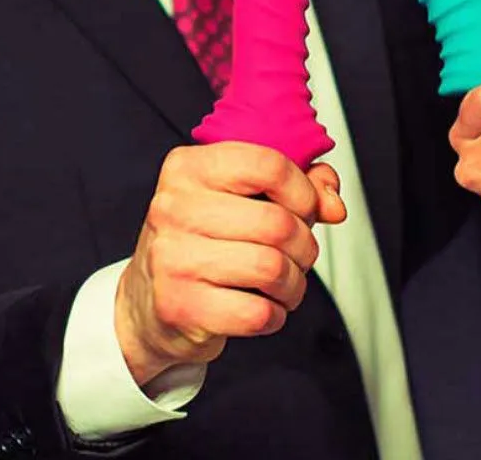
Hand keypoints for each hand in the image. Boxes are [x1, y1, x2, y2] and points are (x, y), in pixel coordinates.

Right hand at [116, 142, 345, 385]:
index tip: (306, 208)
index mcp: (188, 168)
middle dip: (305, 246)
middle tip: (298, 255)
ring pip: (272, 268)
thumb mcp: (242, 198)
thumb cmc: (204, 241)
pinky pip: (257, 312)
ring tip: (284, 284)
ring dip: (294, 284)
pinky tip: (262, 307)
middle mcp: (174, 208)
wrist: (147, 301)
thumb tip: (332, 203)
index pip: (268, 165)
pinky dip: (275, 315)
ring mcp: (173, 258)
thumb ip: (296, 185)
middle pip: (278, 223)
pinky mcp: (179, 306)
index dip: (303, 191)